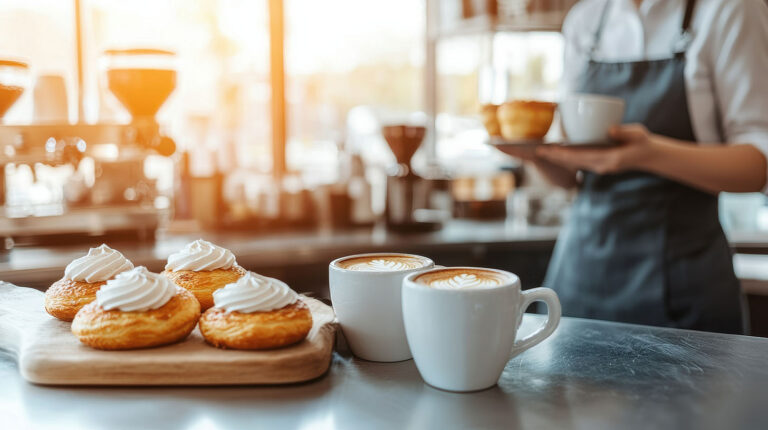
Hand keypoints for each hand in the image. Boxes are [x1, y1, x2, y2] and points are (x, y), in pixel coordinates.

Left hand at [535, 124, 659, 173]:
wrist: (649, 156)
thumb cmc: (643, 142)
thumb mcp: (637, 134)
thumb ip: (624, 132)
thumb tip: (610, 130)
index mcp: (609, 160)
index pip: (581, 157)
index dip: (564, 153)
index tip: (550, 150)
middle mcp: (600, 166)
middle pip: (573, 162)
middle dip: (555, 157)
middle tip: (537, 151)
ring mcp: (598, 167)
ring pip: (574, 164)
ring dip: (558, 159)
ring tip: (542, 152)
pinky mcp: (598, 165)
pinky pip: (578, 163)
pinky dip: (566, 158)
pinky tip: (555, 154)